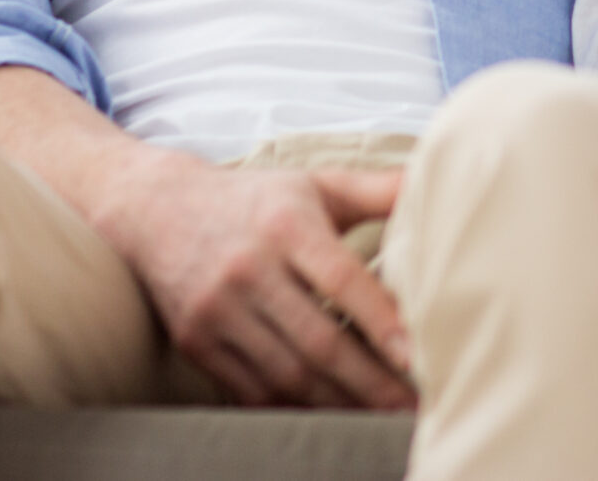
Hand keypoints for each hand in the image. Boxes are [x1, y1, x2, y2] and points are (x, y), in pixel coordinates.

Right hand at [102, 156, 416, 409]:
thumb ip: (379, 189)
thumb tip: (441, 179)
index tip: (415, 356)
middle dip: (369, 381)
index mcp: (287, 224)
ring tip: (379, 418)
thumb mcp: (316, 183)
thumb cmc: (257, 199)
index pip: (341, 279)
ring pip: (286, 373)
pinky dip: (291, 408)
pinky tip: (328, 415)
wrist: (156, 208)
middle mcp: (248, 268)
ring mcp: (217, 309)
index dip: (380, 320)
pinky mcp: (195, 341)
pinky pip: (250, 388)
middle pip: (318, 339)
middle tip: (411, 407)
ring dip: (337, 403)